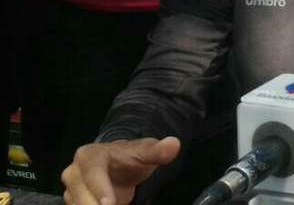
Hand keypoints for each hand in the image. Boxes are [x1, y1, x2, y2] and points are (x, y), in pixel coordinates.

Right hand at [62, 137, 180, 204]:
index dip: (100, 189)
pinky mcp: (73, 202)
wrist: (118, 165)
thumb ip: (158, 151)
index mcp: (89, 156)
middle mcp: (73, 173)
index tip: (109, 204)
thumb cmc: (131, 157)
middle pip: (80, 194)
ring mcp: (71, 190)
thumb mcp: (146, 152)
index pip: (92, 173)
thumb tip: (174, 144)